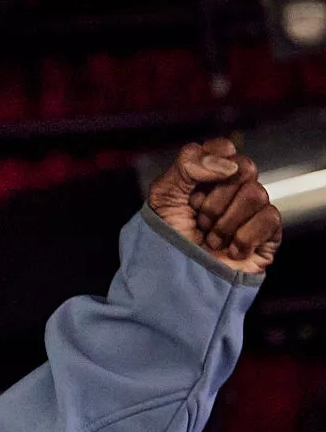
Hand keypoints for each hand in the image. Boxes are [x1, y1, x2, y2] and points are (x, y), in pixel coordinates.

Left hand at [147, 138, 282, 275]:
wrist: (175, 283)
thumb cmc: (166, 241)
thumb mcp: (163, 197)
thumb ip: (187, 166)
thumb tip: (228, 161)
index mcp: (206, 178)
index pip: (223, 148)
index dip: (210, 162)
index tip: (192, 190)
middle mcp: (232, 191)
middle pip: (243, 168)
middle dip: (214, 199)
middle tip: (199, 221)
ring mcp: (252, 212)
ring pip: (256, 193)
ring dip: (225, 222)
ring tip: (211, 240)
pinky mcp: (268, 235)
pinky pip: (269, 218)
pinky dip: (243, 237)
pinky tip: (230, 250)